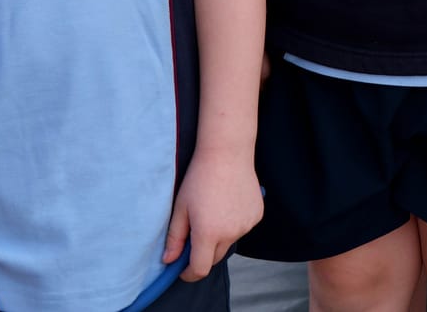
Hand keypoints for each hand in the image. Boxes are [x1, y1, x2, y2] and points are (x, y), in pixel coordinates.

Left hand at [164, 147, 262, 281]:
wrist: (228, 153)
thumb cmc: (200, 178)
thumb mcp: (181, 208)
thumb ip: (175, 238)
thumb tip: (169, 260)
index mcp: (209, 233)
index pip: (200, 269)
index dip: (189, 273)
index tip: (182, 269)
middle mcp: (231, 233)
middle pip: (215, 258)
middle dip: (203, 254)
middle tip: (194, 234)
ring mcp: (247, 224)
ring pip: (229, 242)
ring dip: (219, 237)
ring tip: (213, 211)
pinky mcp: (257, 215)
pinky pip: (242, 229)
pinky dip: (233, 225)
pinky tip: (228, 205)